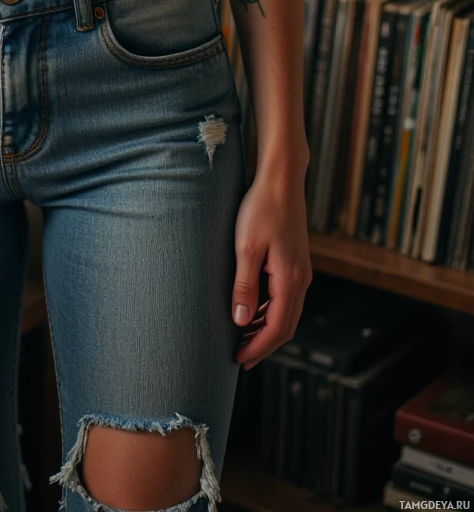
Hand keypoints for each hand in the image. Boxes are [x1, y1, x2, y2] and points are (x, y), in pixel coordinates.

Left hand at [231, 166, 311, 368]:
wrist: (281, 180)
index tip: (238, 360)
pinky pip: (286, 298)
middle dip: (264, 345)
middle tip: (239, 358)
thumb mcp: (246, 247)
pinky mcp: (296, 263)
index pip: (277, 328)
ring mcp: (301, 271)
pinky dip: (270, 311)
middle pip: (286, 326)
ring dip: (266, 329)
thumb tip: (241, 321)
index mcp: (290, 280)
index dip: (258, 348)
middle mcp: (301, 280)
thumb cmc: (261, 209)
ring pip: (287, 313)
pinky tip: (252, 311)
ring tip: (242, 338)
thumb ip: (244, 286)